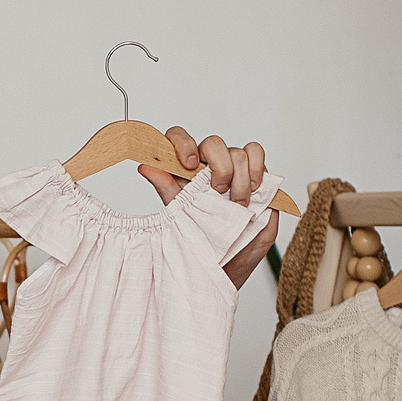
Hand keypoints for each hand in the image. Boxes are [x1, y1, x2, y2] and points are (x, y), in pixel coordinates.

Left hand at [139, 129, 281, 288]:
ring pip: (238, 153)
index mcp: (185, 171)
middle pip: (213, 143)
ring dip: (239, 181)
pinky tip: (253, 191)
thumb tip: (145, 166)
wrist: (230, 261)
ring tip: (237, 205)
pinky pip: (256, 153)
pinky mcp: (254, 173)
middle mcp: (208, 165)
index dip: (183, 143)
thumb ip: (166, 187)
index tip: (188, 164)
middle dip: (219, 168)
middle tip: (218, 193)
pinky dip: (256, 170)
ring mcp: (233, 168)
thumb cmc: (201, 238)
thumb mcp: (179, 215)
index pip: (179, 139)